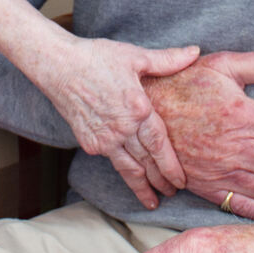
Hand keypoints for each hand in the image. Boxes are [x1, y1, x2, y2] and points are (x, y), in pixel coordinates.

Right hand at [29, 36, 198, 207]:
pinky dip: (122, 171)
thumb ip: (167, 60)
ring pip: (127, 169)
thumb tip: (195, 52)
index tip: (182, 181)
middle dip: (161, 181)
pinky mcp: (89, 142)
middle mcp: (122, 128)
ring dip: (141, 187)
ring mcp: (103, 138)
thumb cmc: (97, 57)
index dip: (172, 166)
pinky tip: (130, 178)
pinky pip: (110, 160)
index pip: (160, 146)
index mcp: (138, 109)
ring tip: (153, 201)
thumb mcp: (136, 56)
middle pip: (147, 163)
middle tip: (173, 193)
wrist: (58, 66)